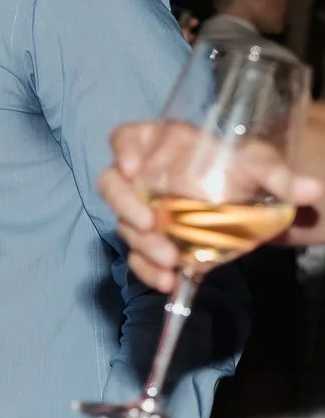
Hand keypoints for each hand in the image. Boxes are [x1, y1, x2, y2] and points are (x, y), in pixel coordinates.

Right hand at [98, 119, 321, 290]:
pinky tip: (167, 280)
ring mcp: (144, 210)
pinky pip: (138, 255)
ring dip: (142, 244)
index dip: (123, 149)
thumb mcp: (261, 164)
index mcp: (164, 146)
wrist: (250, 199)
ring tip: (170, 260)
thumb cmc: (245, 170)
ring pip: (126, 225)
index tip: (133, 168)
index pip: (128, 136)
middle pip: (113, 183)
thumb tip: (309, 189)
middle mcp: (145, 177)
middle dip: (125, 205)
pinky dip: (147, 270)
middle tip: (150, 223)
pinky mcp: (153, 241)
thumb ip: (277, 173)